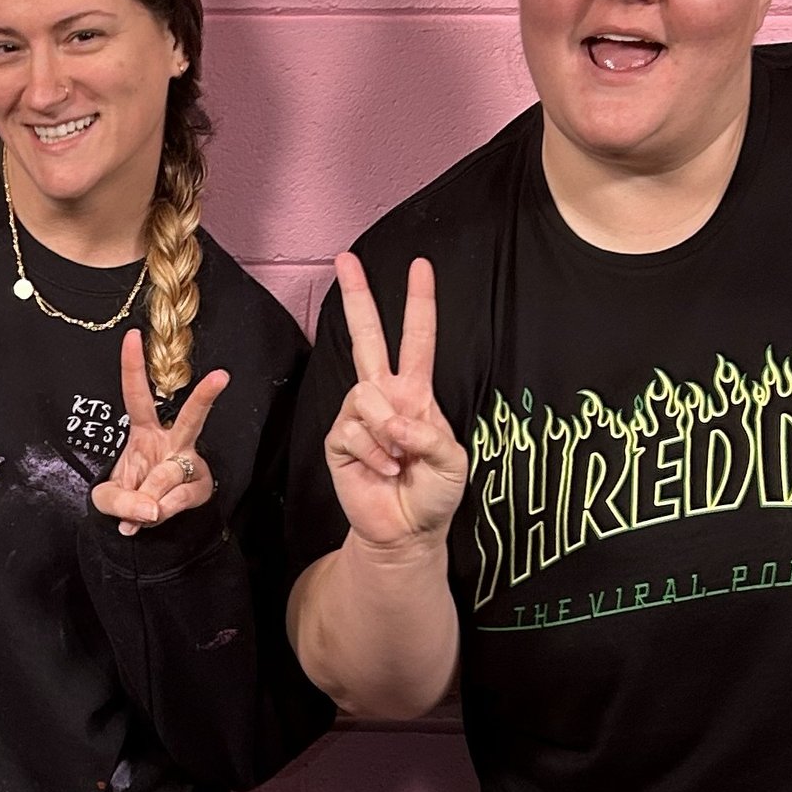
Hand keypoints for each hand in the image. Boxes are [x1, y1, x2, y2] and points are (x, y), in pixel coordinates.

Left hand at [91, 333, 229, 534]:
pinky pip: (180, 498)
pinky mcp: (201, 488)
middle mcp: (171, 441)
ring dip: (149, 494)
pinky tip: (155, 516)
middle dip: (206, 396)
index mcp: (144, 431)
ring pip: (170, 472)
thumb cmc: (128, 498)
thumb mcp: (106, 499)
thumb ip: (120, 501)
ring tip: (142, 510)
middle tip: (222, 376)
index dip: (132, 367)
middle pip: (191, 416)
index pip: (136, 394)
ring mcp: (189, 463)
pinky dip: (162, 511)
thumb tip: (150, 508)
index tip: (132, 336)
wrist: (147, 524)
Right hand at [326, 252, 468, 548]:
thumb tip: (393, 419)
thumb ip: (429, 434)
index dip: (420, 303)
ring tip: (397, 461)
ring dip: (386, 432)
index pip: (418, 339)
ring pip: (364, 395)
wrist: (405, 532)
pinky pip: (352, 430)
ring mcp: (359, 417)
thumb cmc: (433, 495)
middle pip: (368, 338)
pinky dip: (372, 453)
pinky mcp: (338, 440)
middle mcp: (384, 397)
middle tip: (345, 258)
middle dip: (358, 297)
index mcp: (416, 393)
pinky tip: (381, 470)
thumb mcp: (453, 462)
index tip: (420, 266)